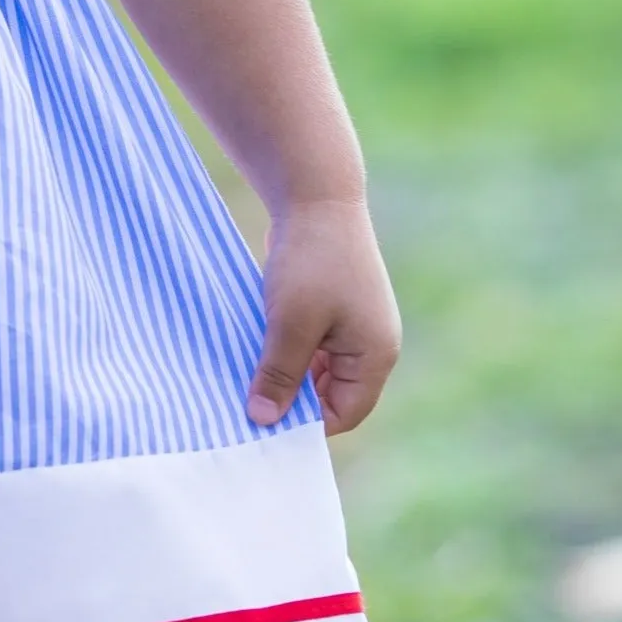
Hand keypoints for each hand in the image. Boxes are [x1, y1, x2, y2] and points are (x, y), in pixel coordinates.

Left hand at [247, 197, 399, 435]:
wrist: (315, 196)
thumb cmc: (310, 261)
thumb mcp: (291, 324)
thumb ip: (279, 375)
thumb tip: (262, 421)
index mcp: (375, 355)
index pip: (345, 414)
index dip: (306, 424)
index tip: (262, 424)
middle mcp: (371, 345)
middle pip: (331, 396)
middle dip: (292, 400)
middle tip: (246, 403)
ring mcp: (353, 326)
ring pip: (315, 371)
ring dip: (284, 373)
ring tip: (246, 374)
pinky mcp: (332, 309)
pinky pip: (308, 346)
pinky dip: (283, 350)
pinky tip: (253, 348)